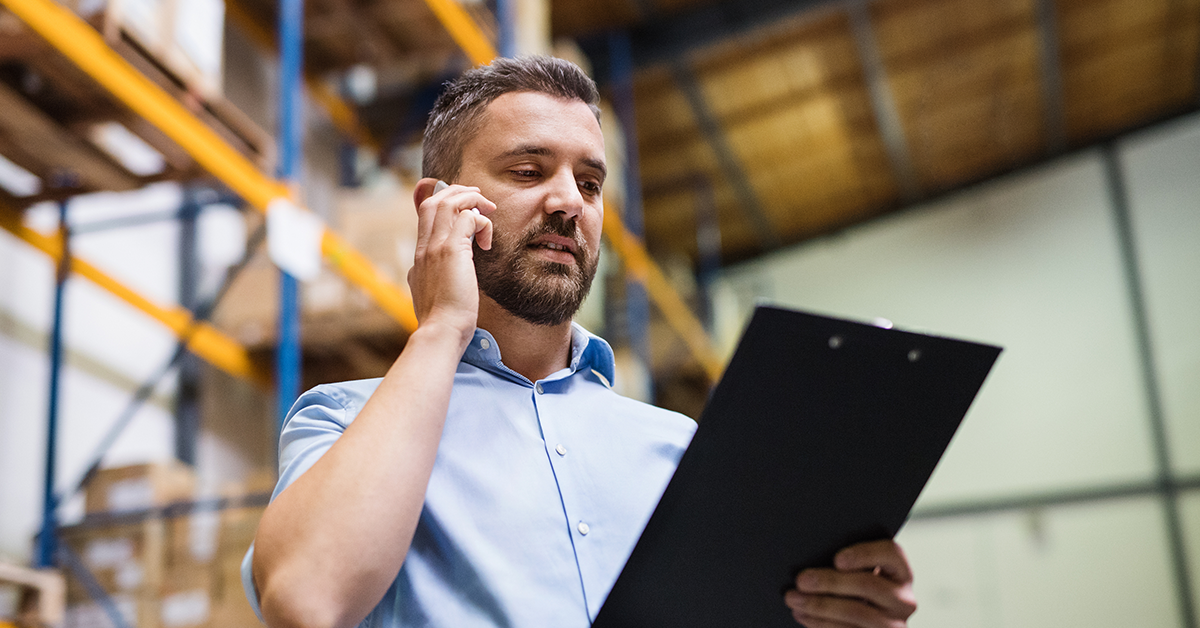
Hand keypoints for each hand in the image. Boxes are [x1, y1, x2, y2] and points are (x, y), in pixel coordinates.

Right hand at [408, 178, 494, 341]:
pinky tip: (488, 242)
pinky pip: (468, 218)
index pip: (424, 214)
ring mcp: (435, 247)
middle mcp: (424, 247)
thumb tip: (435, 272)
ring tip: (488, 208)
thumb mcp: (431, 294)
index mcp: (419, 257)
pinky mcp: (451, 251)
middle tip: (478, 198)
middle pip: (433, 201)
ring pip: (448, 203)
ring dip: (471, 200)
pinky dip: (482, 222)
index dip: (442, 201)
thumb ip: (431, 277)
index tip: (462, 206)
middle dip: (457, 192)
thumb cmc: (442, 320)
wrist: (440, 332)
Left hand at [784, 540, 916, 627]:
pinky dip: (820, 623)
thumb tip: (812, 558)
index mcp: (900, 572)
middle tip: (801, 580)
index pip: (891, 553)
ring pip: (856, 612)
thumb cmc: (858, 589)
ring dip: (819, 606)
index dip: (864, 554)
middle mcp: (903, 598)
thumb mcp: (860, 573)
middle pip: (868, 584)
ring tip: (794, 599)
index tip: (837, 559)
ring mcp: (894, 624)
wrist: (870, 624)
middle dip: (830, 582)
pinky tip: (804, 615)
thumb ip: (847, 564)